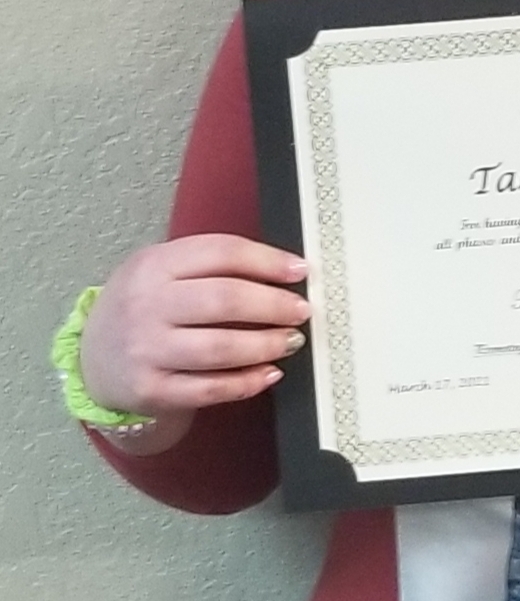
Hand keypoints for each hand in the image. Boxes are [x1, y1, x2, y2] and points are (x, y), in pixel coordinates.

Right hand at [80, 234, 310, 426]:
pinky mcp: (150, 391)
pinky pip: (210, 389)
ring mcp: (146, 350)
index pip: (223, 253)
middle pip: (225, 300)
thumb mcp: (164, 269)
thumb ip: (212, 265)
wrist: (92, 357)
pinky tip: (269, 373)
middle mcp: (147, 305)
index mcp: (155, 264)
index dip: (268, 260)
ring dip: (266, 345)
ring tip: (291, 340)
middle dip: (274, 305)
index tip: (300, 270)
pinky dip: (247, 382)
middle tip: (302, 310)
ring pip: (221, 348)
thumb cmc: (145, 305)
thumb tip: (283, 268)